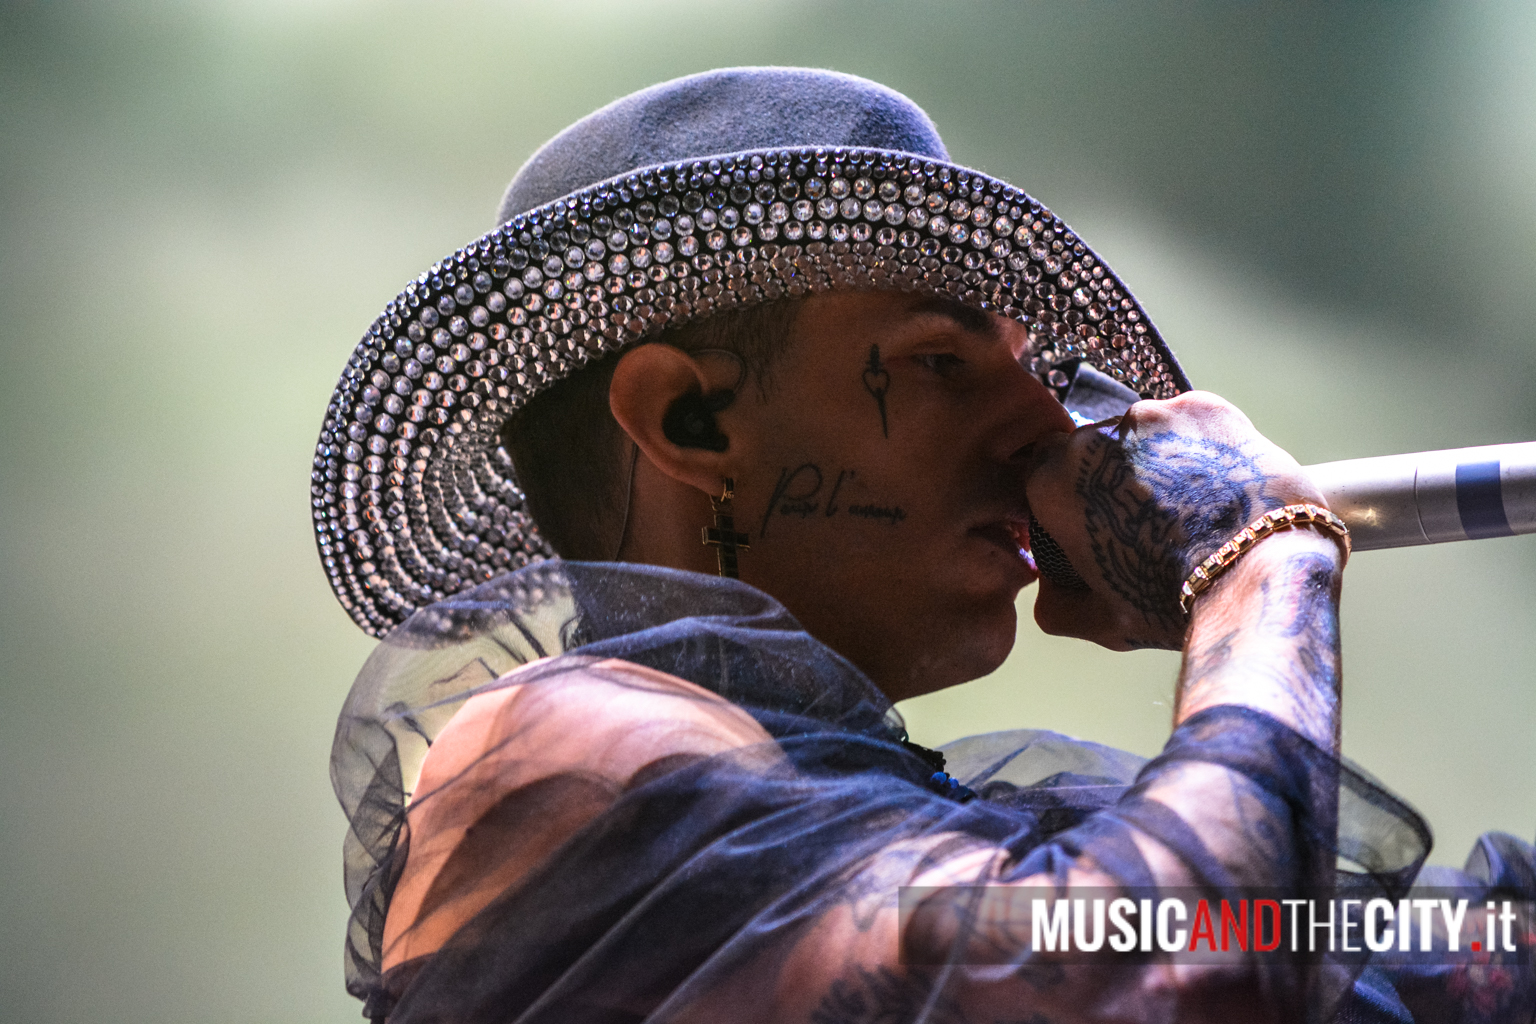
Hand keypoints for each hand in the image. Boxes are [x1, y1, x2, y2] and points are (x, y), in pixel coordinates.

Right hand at [1024, 391, 1323, 650]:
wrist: (1260, 576)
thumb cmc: (1174, 603)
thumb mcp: (1099, 621)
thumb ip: (1055, 601)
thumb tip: (1050, 585)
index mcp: (1054, 481)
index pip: (1043, 471)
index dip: (1067, 496)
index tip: (1092, 521)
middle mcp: (1095, 435)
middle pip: (1093, 448)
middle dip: (1111, 476)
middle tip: (1147, 519)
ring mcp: (1153, 415)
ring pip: (1144, 434)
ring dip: (1156, 460)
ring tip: (1191, 506)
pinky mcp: (1205, 408)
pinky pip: (1189, 425)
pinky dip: (1199, 449)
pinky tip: (1218, 486)